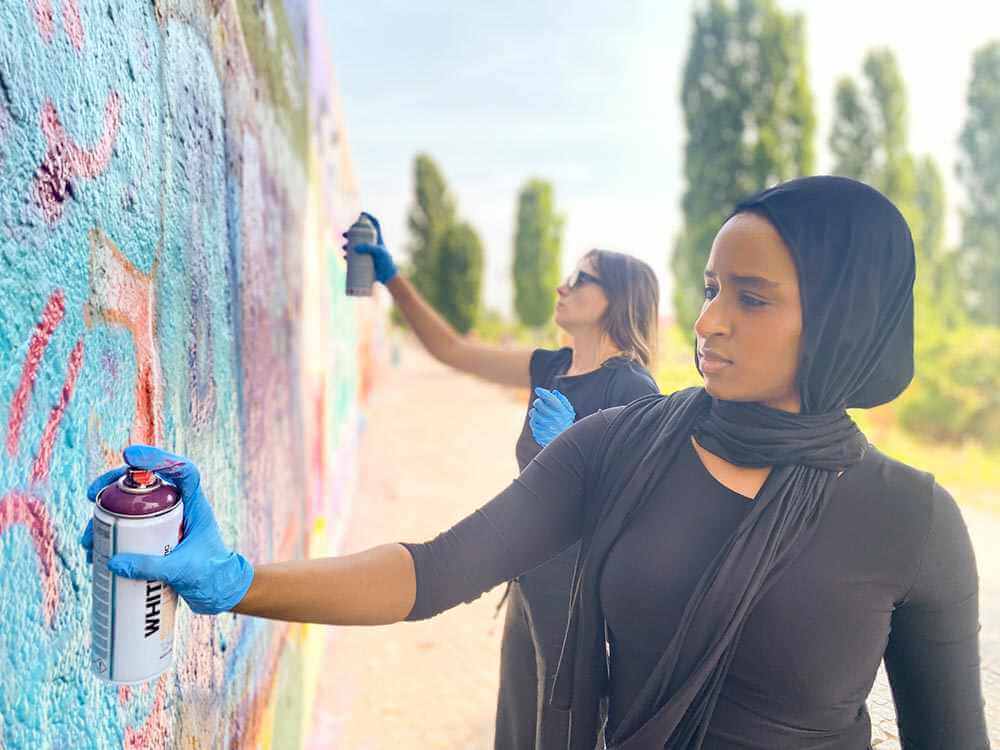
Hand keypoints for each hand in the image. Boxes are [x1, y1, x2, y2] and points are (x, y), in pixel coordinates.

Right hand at [81, 445, 253, 614]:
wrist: (218, 592)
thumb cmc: (212, 576)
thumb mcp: (182, 571)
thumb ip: (152, 566)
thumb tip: (113, 562)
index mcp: (194, 505)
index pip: (183, 470)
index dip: (158, 458)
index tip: (129, 456)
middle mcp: (178, 507)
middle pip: (146, 483)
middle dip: (115, 485)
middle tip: (91, 495)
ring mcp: (164, 521)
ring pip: (131, 507)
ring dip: (105, 517)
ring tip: (87, 542)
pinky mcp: (154, 538)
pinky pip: (128, 529)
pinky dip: (109, 537)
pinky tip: (94, 554)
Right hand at [341, 211, 397, 283]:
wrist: (387, 277)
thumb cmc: (386, 263)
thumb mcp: (379, 253)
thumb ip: (368, 248)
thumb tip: (354, 247)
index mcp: (378, 239)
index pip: (375, 224)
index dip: (369, 217)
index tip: (362, 213)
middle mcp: (372, 245)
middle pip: (361, 234)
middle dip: (351, 232)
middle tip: (345, 234)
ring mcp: (368, 253)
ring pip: (355, 246)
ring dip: (348, 245)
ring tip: (344, 247)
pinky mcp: (365, 262)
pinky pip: (354, 258)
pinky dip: (348, 257)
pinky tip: (345, 257)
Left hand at [528, 388, 575, 446]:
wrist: (565, 445)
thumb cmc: (566, 425)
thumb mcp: (569, 412)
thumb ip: (562, 401)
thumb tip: (554, 392)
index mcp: (561, 412)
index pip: (549, 398)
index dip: (542, 392)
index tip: (538, 390)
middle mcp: (554, 419)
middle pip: (539, 404)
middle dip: (538, 402)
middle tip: (539, 404)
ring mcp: (546, 427)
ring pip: (533, 413)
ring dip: (534, 411)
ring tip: (538, 413)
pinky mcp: (540, 433)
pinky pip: (533, 423)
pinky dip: (534, 421)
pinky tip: (538, 422)